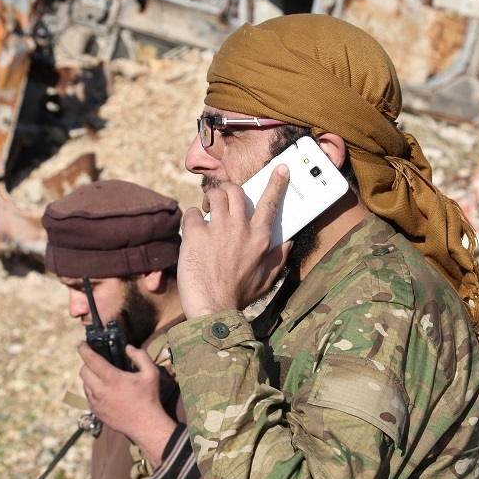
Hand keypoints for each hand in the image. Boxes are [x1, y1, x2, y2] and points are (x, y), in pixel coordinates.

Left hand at [78, 342, 176, 465]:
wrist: (145, 425)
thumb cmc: (149, 398)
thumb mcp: (151, 373)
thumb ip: (140, 356)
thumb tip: (128, 348)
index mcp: (112, 379)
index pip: (91, 360)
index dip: (84, 349)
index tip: (81, 344)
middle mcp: (100, 390)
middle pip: (83, 371)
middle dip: (87, 363)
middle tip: (96, 361)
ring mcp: (96, 403)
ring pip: (84, 384)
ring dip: (90, 377)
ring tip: (102, 376)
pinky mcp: (96, 412)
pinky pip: (88, 396)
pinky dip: (92, 389)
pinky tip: (104, 390)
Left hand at [179, 164, 292, 317]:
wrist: (213, 310)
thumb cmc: (239, 297)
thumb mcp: (267, 280)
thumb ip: (278, 258)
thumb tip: (286, 242)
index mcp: (260, 238)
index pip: (270, 203)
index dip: (276, 183)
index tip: (281, 169)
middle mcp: (241, 229)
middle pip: (237, 191)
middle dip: (229, 191)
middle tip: (223, 201)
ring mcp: (218, 229)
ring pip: (214, 196)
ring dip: (210, 201)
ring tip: (207, 212)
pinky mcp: (195, 235)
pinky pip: (192, 213)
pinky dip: (192, 219)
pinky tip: (192, 231)